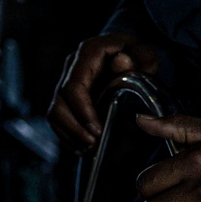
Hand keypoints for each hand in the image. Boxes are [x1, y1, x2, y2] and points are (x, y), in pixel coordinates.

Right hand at [47, 33, 159, 151]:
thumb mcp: (145, 52)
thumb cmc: (139, 54)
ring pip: (55, 113)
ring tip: (91, 149)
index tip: (97, 130)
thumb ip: (137, 58)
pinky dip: (69, 136)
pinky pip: (58, 120)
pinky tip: (84, 148)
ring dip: (70, 135)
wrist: (131, 53)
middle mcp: (72, 66)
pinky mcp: (66, 96)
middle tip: (94, 145)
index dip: (82, 111)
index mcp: (88, 52)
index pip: (74, 86)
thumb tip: (120, 62)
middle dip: (74, 128)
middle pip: (59, 102)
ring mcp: (66, 81)